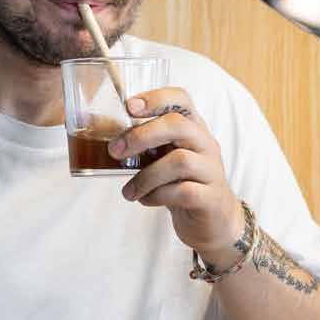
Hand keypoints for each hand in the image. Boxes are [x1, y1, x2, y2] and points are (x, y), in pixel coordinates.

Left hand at [109, 88, 243, 262]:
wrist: (213, 221)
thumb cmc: (182, 184)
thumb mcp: (165, 158)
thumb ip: (145, 146)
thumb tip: (105, 139)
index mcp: (193, 129)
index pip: (181, 100)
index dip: (155, 98)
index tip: (128, 106)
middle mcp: (206, 144)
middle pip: (178, 125)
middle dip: (141, 135)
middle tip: (115, 151)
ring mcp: (211, 170)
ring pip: (179, 161)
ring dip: (145, 176)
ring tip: (129, 191)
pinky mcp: (210, 197)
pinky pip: (183, 191)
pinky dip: (157, 196)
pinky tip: (145, 200)